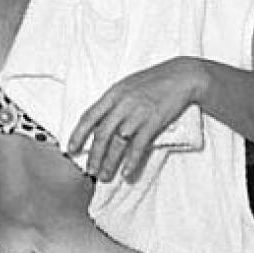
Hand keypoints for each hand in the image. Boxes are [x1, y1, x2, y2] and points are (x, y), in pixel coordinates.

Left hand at [69, 57, 204, 181]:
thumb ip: (112, 103)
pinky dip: (131, 160)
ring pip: (118, 143)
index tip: (70, 149)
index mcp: (112, 95)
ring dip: (110, 162)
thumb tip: (98, 121)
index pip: (88, 117)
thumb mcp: (126, 87)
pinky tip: (126, 172)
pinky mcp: (154, 122)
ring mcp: (137, 114)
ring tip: (104, 176)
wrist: (182, 76)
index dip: (77, 134)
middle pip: (101, 134)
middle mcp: (121, 105)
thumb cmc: (153, 81)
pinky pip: (139, 145)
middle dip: (93, 155)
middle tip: (89, 171)